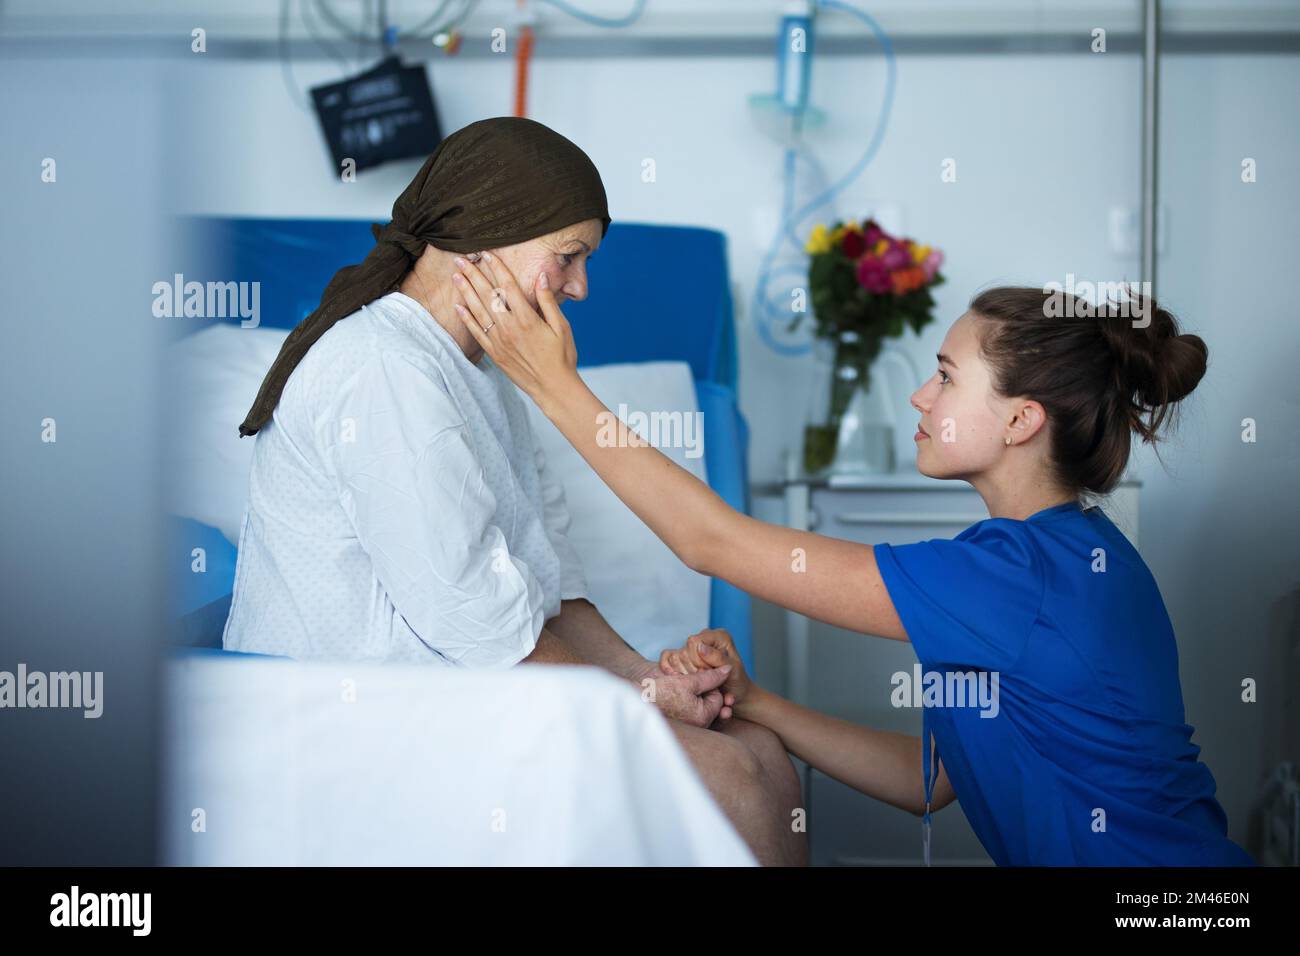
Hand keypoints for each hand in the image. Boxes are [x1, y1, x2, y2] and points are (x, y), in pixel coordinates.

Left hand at [451, 252, 578, 404]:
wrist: (553, 388)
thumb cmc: (562, 357)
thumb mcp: (562, 327)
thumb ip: (548, 301)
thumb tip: (541, 276)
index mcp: (527, 319)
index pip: (508, 286)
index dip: (496, 267)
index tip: (487, 253)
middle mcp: (509, 328)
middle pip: (487, 295)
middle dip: (473, 275)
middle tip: (461, 259)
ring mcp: (499, 342)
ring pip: (478, 311)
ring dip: (466, 292)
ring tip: (456, 276)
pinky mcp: (495, 353)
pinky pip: (476, 333)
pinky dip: (466, 319)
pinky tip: (458, 306)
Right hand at [624, 658, 731, 728]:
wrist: (634, 701)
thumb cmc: (659, 692)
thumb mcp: (687, 681)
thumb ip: (710, 676)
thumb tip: (728, 670)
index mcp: (702, 717)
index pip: (719, 698)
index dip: (712, 684)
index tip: (701, 676)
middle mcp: (697, 726)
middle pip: (712, 706)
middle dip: (707, 692)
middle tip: (694, 682)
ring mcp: (689, 726)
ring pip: (702, 709)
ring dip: (697, 697)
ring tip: (684, 687)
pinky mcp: (681, 724)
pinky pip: (692, 713)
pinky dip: (689, 703)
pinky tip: (679, 694)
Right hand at [658, 628, 751, 713]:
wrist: (735, 694)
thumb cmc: (737, 682)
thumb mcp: (732, 671)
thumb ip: (718, 658)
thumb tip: (701, 647)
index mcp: (718, 636)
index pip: (694, 642)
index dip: (697, 660)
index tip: (707, 673)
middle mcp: (704, 639)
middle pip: (684, 651)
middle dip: (693, 670)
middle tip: (705, 680)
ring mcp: (692, 648)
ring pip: (675, 658)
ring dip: (685, 675)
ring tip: (698, 683)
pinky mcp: (683, 657)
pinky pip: (667, 658)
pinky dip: (670, 671)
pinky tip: (681, 680)